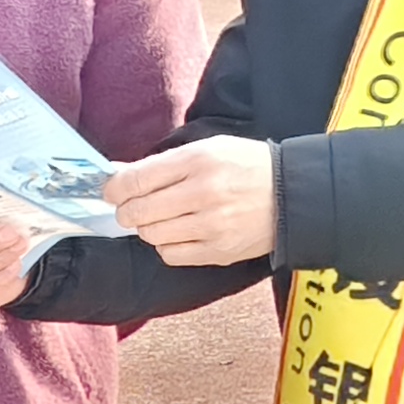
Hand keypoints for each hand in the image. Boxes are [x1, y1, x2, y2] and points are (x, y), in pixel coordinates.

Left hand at [103, 136, 279, 267]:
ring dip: (148, 228)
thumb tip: (121, 175)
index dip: (114, 188)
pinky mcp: (218, 251)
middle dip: (126, 211)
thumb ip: (165, 163)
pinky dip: (166, 245)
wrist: (292, 194)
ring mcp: (211, 225)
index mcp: (198, 161)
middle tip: (131, 208)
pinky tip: (179, 233)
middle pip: (138, 211)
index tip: (112, 192)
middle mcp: (203, 193)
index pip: (136, 179)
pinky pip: (170, 255)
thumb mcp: (209, 149)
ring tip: (162, 218)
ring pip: (151, 235)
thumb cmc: (246, 167)